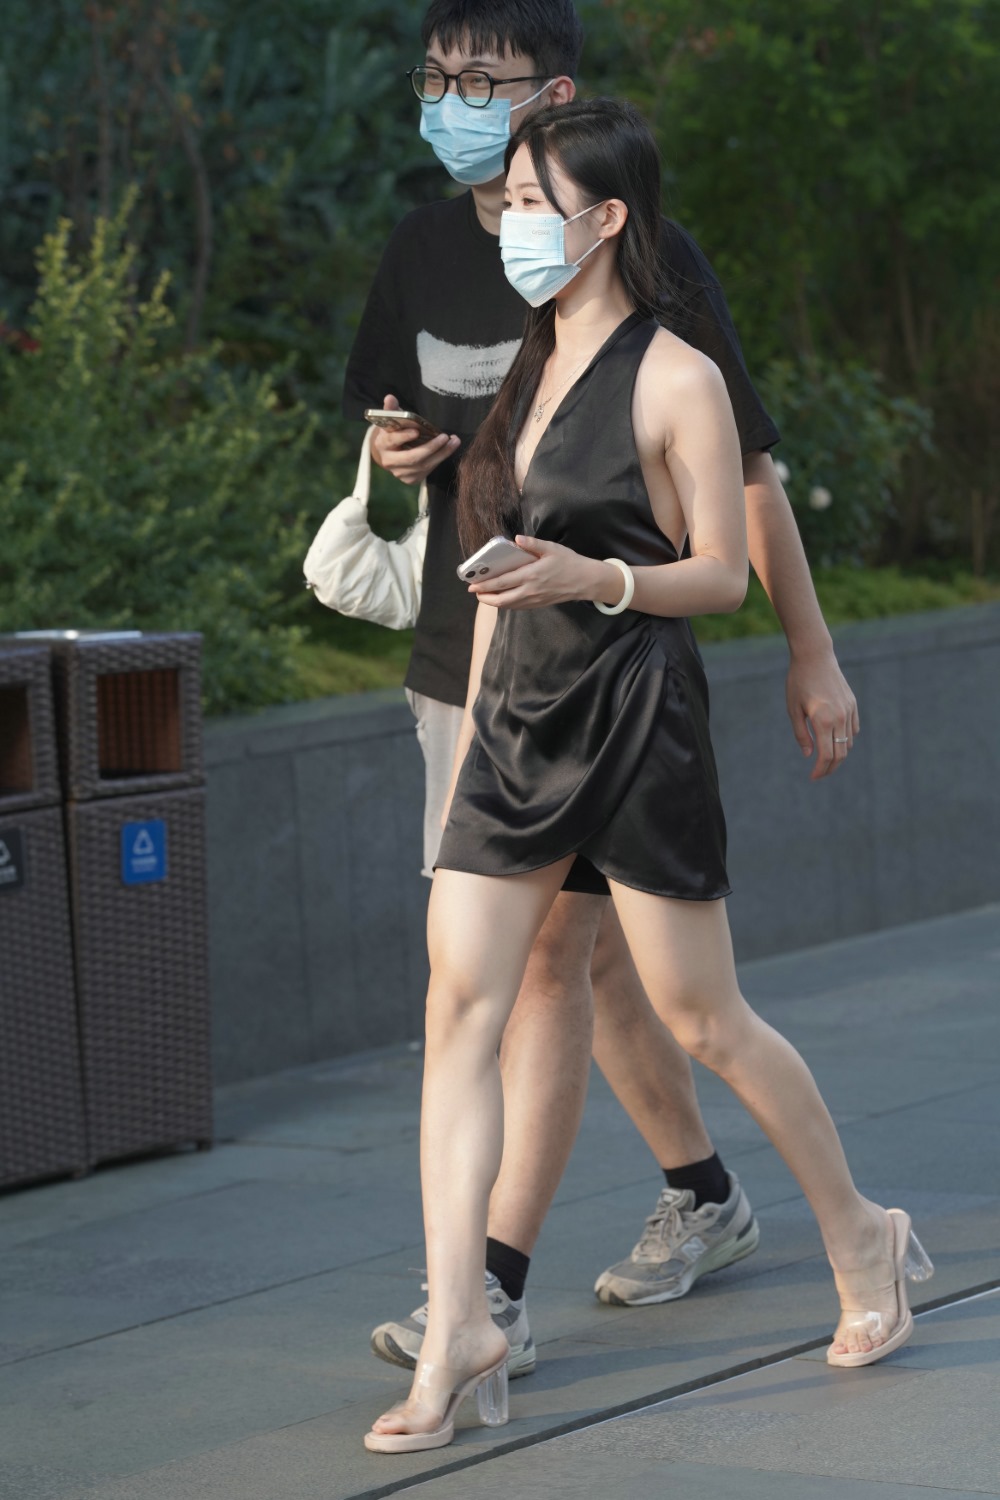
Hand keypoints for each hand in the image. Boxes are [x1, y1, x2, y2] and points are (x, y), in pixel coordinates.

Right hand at [369, 394, 459, 484]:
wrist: (392, 453)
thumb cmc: (394, 432)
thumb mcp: (391, 420)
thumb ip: (391, 409)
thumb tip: (390, 397)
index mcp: (382, 444)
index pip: (391, 441)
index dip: (403, 436)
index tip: (416, 431)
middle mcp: (389, 462)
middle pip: (412, 458)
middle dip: (430, 447)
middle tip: (445, 436)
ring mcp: (400, 473)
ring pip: (423, 466)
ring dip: (442, 454)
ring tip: (454, 441)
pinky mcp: (410, 479)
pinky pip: (428, 470)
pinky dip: (440, 459)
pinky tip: (449, 449)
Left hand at [470, 535, 607, 609]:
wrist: (585, 581)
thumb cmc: (569, 562)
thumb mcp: (552, 548)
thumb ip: (533, 544)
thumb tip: (517, 538)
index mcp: (531, 575)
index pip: (503, 582)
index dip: (486, 585)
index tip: (473, 584)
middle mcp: (530, 590)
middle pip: (501, 599)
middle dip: (485, 597)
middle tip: (474, 592)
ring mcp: (534, 600)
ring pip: (508, 605)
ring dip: (494, 602)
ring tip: (484, 595)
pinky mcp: (538, 604)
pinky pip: (518, 607)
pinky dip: (506, 604)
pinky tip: (502, 598)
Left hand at [786, 649, 859, 779]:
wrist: (815, 656)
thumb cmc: (798, 682)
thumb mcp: (793, 709)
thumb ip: (801, 734)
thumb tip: (809, 755)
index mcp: (823, 721)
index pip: (826, 756)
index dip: (820, 770)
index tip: (813, 777)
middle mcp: (840, 718)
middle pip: (841, 754)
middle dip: (830, 768)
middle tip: (819, 774)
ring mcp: (849, 711)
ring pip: (849, 743)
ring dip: (838, 754)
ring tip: (825, 758)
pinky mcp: (853, 704)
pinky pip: (853, 729)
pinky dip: (846, 739)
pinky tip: (835, 740)